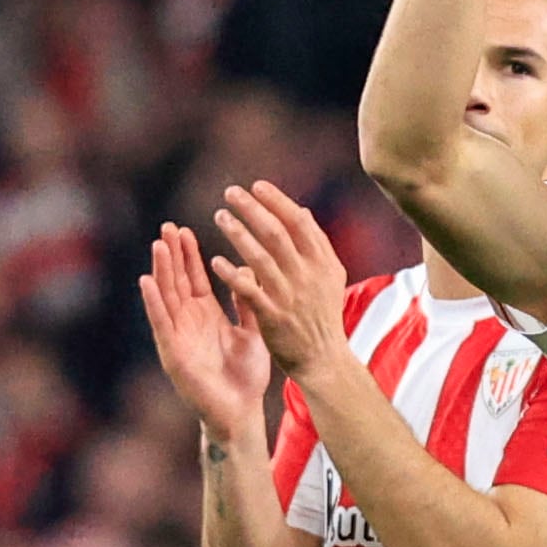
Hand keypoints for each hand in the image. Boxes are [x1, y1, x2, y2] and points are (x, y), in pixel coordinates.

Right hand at [141, 223, 269, 450]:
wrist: (241, 413)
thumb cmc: (247, 376)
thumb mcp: (252, 332)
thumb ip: (247, 303)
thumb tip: (246, 270)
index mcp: (206, 315)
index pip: (193, 277)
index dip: (188, 254)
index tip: (184, 229)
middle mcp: (188, 322)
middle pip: (176, 281)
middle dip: (171, 254)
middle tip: (167, 226)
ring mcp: (177, 336)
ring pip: (166, 297)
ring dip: (160, 271)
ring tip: (158, 244)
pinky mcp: (172, 353)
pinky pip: (161, 323)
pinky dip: (153, 302)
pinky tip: (146, 281)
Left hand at [211, 184, 357, 382]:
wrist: (324, 360)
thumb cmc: (322, 316)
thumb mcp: (330, 277)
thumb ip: (316, 245)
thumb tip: (302, 210)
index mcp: (322, 263)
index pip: (299, 222)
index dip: (277, 201)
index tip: (256, 186)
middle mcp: (307, 276)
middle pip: (277, 234)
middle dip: (253, 209)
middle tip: (231, 193)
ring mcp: (290, 297)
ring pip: (260, 257)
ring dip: (238, 234)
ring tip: (220, 217)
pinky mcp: (273, 317)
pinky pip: (249, 290)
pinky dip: (232, 274)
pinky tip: (216, 261)